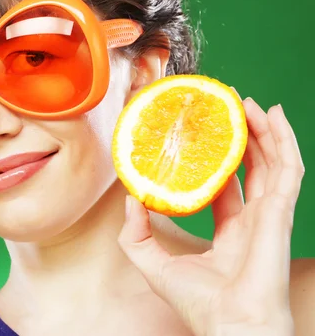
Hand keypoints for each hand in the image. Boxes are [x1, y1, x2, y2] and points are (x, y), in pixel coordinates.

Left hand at [118, 98, 304, 335]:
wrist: (228, 325)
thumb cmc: (198, 303)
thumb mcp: (152, 262)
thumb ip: (136, 232)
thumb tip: (130, 198)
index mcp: (230, 232)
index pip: (227, 186)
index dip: (219, 160)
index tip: (206, 135)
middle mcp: (253, 220)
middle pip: (252, 168)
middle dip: (243, 137)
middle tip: (229, 108)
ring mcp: (270, 215)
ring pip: (273, 162)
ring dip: (264, 130)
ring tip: (248, 103)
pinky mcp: (281, 212)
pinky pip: (287, 169)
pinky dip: (284, 140)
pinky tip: (274, 116)